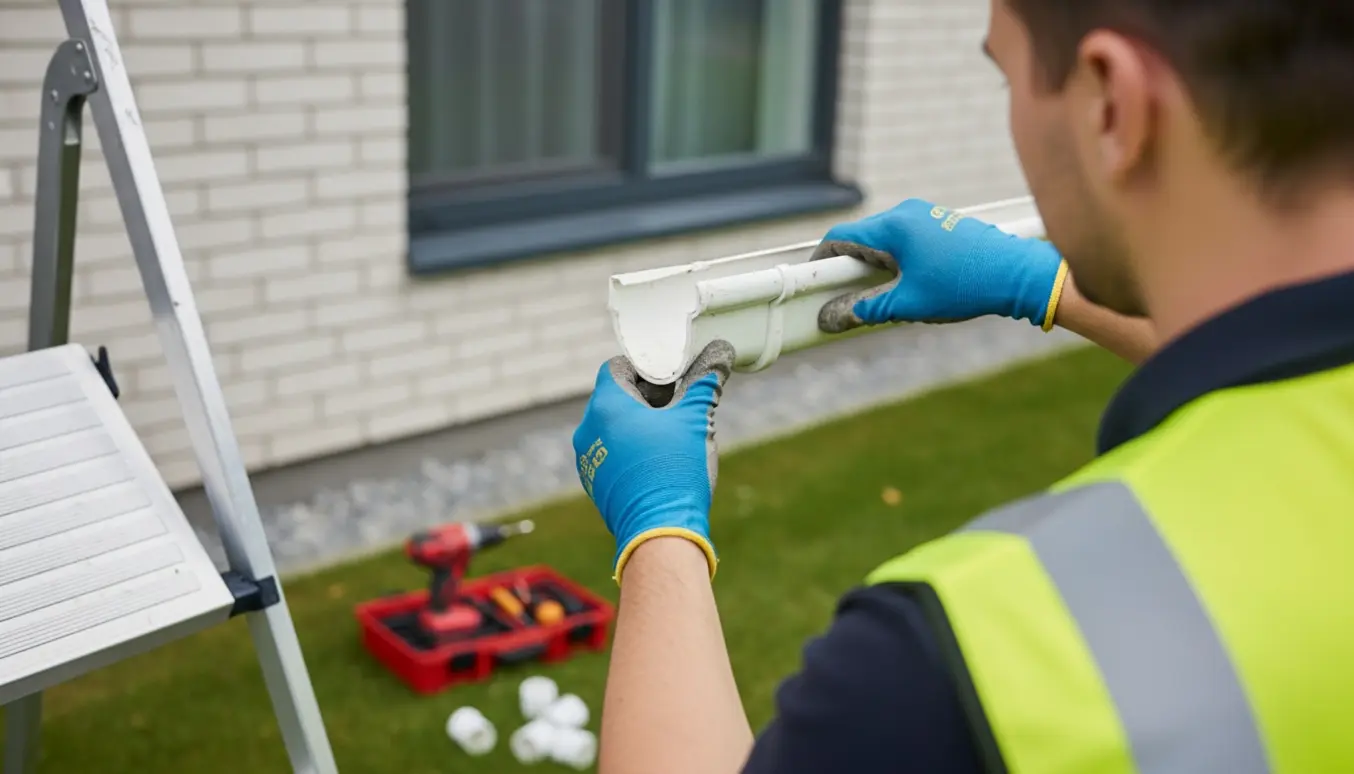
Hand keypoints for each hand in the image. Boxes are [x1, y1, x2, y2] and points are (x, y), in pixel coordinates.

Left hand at [572, 341, 734, 584]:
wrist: (660, 532)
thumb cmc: (675, 470)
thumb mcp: (696, 418)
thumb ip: (705, 379)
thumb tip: (721, 350)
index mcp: (606, 405)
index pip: (617, 367)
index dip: (646, 368)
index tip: (672, 379)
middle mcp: (588, 429)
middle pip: (616, 397)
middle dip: (648, 398)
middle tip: (679, 408)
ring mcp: (588, 458)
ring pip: (613, 428)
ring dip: (640, 426)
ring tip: (673, 439)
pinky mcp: (595, 484)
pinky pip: (611, 454)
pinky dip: (632, 451)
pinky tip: (659, 464)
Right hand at [813, 198, 1067, 331]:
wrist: (1019, 274)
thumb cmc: (965, 286)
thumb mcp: (909, 303)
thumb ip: (867, 309)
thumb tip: (835, 317)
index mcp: (894, 226)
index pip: (840, 238)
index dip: (821, 262)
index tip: (812, 283)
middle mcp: (907, 212)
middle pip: (861, 237)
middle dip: (848, 268)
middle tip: (843, 296)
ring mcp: (926, 215)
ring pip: (884, 238)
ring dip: (874, 264)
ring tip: (879, 294)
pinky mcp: (941, 223)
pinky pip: (905, 238)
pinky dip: (896, 259)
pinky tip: (906, 282)